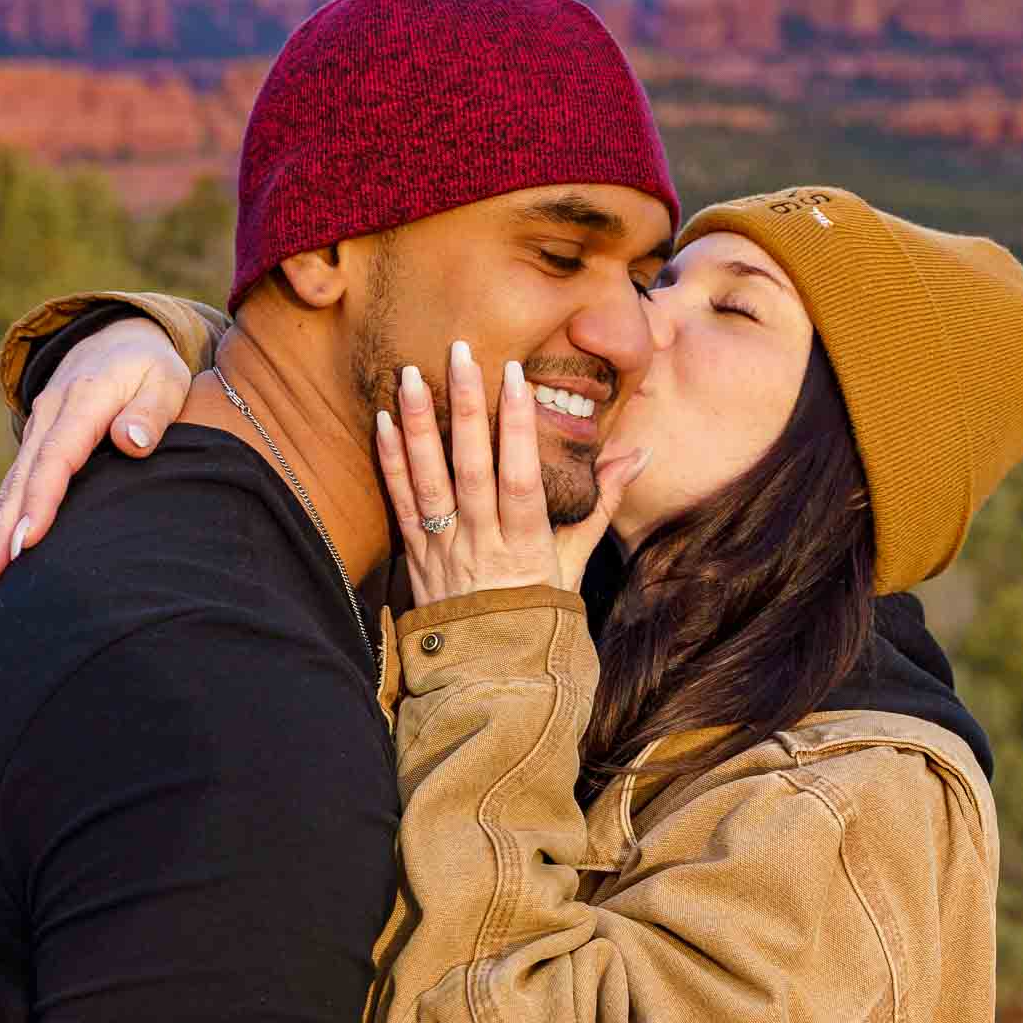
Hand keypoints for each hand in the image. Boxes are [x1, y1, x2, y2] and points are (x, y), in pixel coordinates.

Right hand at [0, 318, 188, 606]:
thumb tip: (131, 442)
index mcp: (80, 403)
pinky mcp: (32, 453)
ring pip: (6, 496)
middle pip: (19, 485)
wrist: (115, 340)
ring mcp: (34, 437)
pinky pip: (9, 497)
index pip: (57, 459)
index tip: (29, 543)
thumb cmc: (149, 368)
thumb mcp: (163, 381)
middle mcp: (47, 420)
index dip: (41, 502)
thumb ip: (150, 412)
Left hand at [374, 340, 646, 604]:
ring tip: (409, 375)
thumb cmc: (540, 610)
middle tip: (459, 352)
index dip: (518, 428)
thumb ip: (603, 504)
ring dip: (417, 425)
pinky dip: (390, 461)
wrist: (491, 670)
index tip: (515, 378)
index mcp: (525, 548)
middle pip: (471, 470)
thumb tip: (639, 454)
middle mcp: (482, 545)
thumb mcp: (577, 562)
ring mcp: (444, 550)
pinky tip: (382, 420)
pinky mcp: (415, 555)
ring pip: (428, 481)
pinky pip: (401, 503)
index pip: (521, 480)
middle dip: (465, 408)